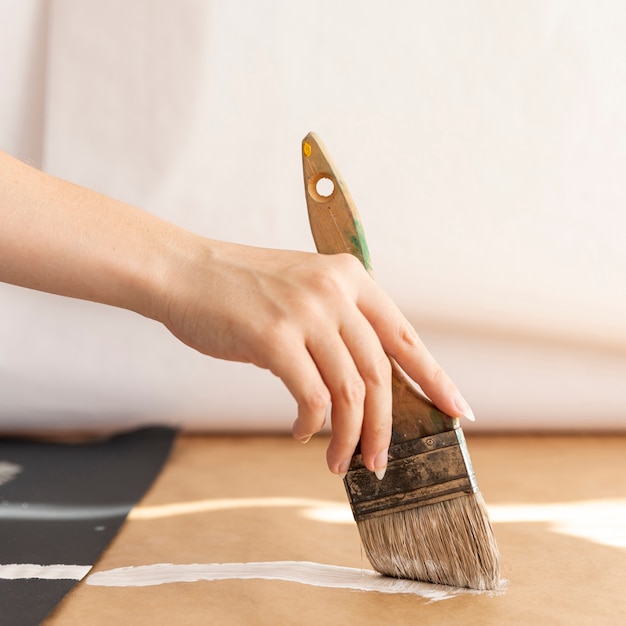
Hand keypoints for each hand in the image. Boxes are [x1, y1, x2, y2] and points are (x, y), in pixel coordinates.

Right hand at [159, 238, 472, 476]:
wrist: (183, 271)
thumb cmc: (239, 289)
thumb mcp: (303, 291)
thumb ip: (338, 325)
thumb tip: (363, 384)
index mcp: (350, 277)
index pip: (406, 337)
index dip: (435, 378)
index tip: (457, 411)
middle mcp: (335, 291)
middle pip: (380, 373)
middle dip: (385, 427)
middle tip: (380, 461)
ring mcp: (306, 312)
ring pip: (350, 392)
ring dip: (350, 437)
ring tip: (341, 461)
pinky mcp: (275, 337)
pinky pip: (311, 398)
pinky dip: (312, 425)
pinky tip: (302, 432)